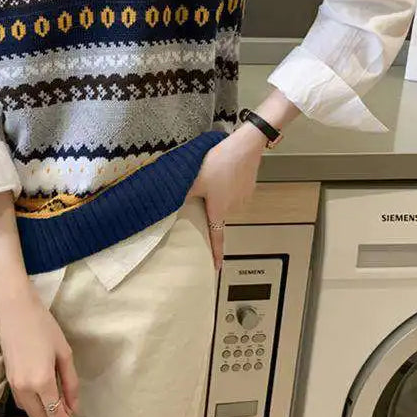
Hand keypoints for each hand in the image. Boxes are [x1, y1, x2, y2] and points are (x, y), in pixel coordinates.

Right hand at [0, 282, 82, 416]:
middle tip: (71, 407)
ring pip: (31, 412)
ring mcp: (14, 384)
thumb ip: (70, 382)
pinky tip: (44, 392)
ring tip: (59, 398)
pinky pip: (22, 402)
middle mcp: (25, 388)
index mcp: (42, 382)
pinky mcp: (8, 378)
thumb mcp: (64, 353)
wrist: (15, 310)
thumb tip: (74, 406)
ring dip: (45, 412)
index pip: (56, 415)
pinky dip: (34, 404)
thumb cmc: (44, 326)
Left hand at [186, 123, 265, 269]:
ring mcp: (243, 198)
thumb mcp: (194, 179)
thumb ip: (182, 194)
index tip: (216, 269)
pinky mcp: (248, 187)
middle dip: (210, 206)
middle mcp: (233, 208)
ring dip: (219, 192)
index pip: (217, 238)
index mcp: (219, 210)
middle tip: (204, 191)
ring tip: (214, 175)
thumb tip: (168, 205)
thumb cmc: (219, 163)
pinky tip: (224, 171)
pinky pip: (234, 189)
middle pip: (218, 213)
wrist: (244, 147)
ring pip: (226, 200)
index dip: (215, 254)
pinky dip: (228, 183)